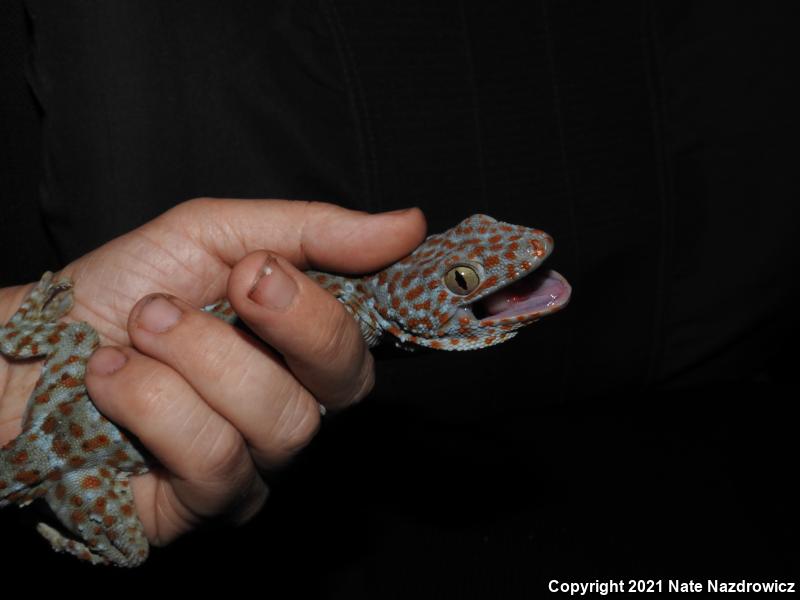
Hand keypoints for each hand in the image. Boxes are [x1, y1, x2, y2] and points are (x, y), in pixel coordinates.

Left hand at [0, 198, 424, 545]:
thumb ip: (312, 231)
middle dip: (284, 325)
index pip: (367, 340)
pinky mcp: (207, 504)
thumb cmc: (129, 287)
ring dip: (197, 356)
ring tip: (144, 327)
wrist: (38, 342)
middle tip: (226, 288)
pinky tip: (114, 381)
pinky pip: (216, 460)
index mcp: (304, 343)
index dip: (334, 310)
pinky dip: (154, 403)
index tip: (267, 270)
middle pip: (346, 385)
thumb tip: (408, 225)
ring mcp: (257, 460)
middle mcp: (295, 404)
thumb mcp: (216, 232)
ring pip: (278, 420)